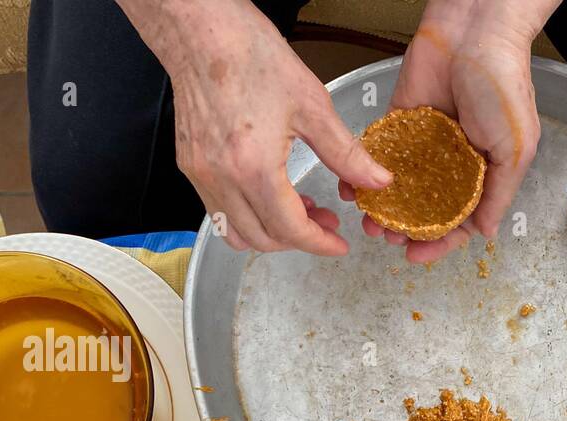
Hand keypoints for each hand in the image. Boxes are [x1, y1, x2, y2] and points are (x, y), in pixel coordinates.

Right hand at [118, 0, 391, 253]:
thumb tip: (377, 180)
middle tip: (326, 223)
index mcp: (253, 167)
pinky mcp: (190, 165)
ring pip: (235, 233)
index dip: (319, 244)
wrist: (201, 29)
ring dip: (270, 233)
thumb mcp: (312, 105)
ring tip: (299, 211)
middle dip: (299, 240)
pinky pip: (218, 211)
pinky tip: (271, 193)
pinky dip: (248, 215)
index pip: (290, 230)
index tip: (338, 244)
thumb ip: (346, 152)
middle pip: (262, 240)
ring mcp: (200, 174)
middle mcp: (221, 178)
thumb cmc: (250, 55)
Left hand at [341, 0, 558, 263]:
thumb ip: (499, 195)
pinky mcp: (400, 121)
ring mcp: (425, 144)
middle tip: (385, 237)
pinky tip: (353, 190)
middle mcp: (452, 163)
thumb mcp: (514, 150)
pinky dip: (366, 174)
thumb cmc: (503, 87)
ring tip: (369, 220)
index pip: (459, 220)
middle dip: (404, 228)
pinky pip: (380, 154)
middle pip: (424, 208)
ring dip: (383, 208)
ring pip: (399, 187)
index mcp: (483, 173)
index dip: (439, 243)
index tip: (415, 256)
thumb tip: (485, 235)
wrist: (475, 31)